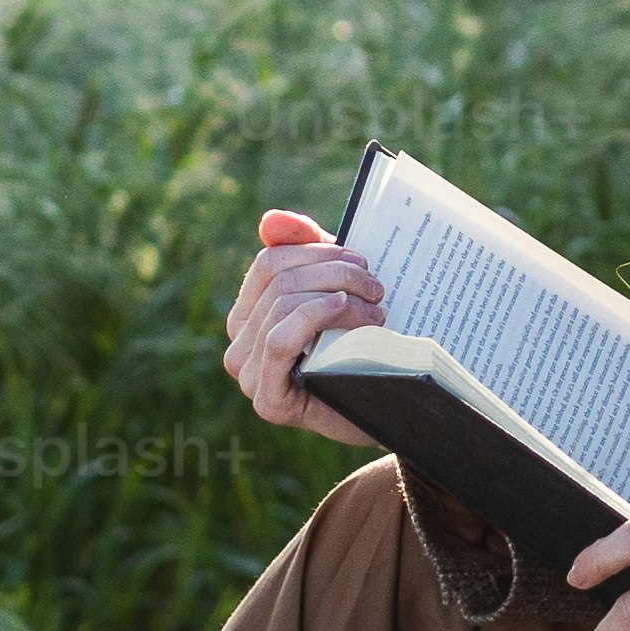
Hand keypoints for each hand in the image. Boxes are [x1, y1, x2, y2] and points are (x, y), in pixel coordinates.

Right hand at [224, 209, 386, 442]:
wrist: (390, 410)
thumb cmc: (361, 348)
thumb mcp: (336, 289)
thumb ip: (306, 250)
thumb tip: (270, 220)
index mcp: (248, 315)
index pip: (270, 262)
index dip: (316, 251)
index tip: (362, 260)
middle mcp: (239, 344)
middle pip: (280, 281)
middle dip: (335, 273)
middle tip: (377, 285)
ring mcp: (249, 375)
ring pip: (283, 305)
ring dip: (337, 294)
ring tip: (376, 306)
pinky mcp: (268, 400)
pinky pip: (280, 339)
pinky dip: (314, 315)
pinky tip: (345, 310)